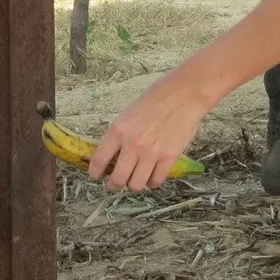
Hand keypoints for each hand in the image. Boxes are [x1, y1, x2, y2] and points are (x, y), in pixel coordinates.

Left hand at [88, 68, 210, 191]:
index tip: (97, 176)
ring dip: (133, 185)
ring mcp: (151, 153)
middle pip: (118, 180)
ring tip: (134, 180)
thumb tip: (112, 154)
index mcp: (118, 130)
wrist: (183, 94)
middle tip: (114, 184)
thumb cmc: (155, 98)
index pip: (99, 160)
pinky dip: (152, 183)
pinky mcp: (169, 158)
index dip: (95, 173)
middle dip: (113, 185)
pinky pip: (156, 181)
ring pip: (136, 185)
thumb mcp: (128, 113)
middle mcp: (132, 145)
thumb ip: (120, 134)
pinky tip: (151, 177)